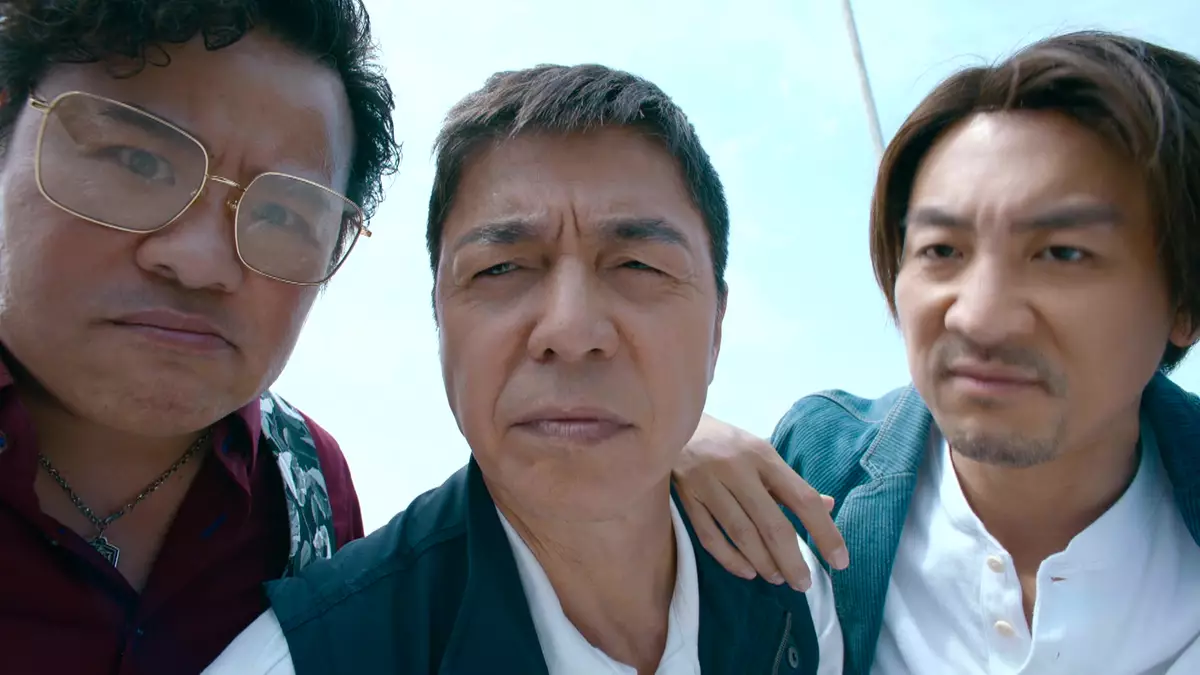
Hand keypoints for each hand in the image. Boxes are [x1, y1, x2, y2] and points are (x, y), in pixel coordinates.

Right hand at [673, 413, 848, 590]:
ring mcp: (708, 483)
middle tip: (803, 584)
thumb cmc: (726, 443)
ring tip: (778, 578)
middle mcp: (737, 469)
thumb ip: (790, 483)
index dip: (825, 532)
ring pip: (741, 533)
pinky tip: (747, 571)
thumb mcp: (761, 453)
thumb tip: (827, 507)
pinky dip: (730, 558)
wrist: (669, 421)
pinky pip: (709, 536)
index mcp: (763, 456)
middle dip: (792, 559)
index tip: (839, 560)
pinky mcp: (685, 497)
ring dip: (763, 562)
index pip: (802, 498)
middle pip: (771, 523)